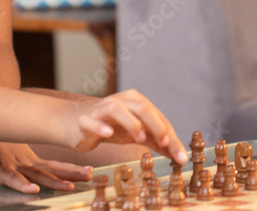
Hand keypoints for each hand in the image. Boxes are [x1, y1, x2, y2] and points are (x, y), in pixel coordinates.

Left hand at [0, 138, 92, 193]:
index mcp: (2, 167)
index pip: (12, 178)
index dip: (22, 184)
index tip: (33, 190)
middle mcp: (20, 164)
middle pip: (40, 173)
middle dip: (55, 181)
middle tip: (69, 187)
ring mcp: (30, 160)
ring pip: (52, 167)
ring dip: (70, 172)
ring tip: (88, 175)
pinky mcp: (36, 159)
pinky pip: (54, 164)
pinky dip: (70, 168)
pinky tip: (87, 171)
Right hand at [66, 89, 187, 164]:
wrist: (75, 122)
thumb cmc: (110, 125)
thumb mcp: (136, 132)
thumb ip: (156, 140)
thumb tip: (178, 155)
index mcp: (136, 102)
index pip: (157, 117)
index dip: (170, 135)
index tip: (180, 155)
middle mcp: (121, 101)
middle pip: (142, 108)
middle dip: (156, 125)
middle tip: (164, 143)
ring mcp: (102, 109)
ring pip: (117, 109)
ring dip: (131, 122)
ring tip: (141, 137)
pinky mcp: (86, 119)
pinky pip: (93, 121)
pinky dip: (100, 126)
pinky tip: (108, 133)